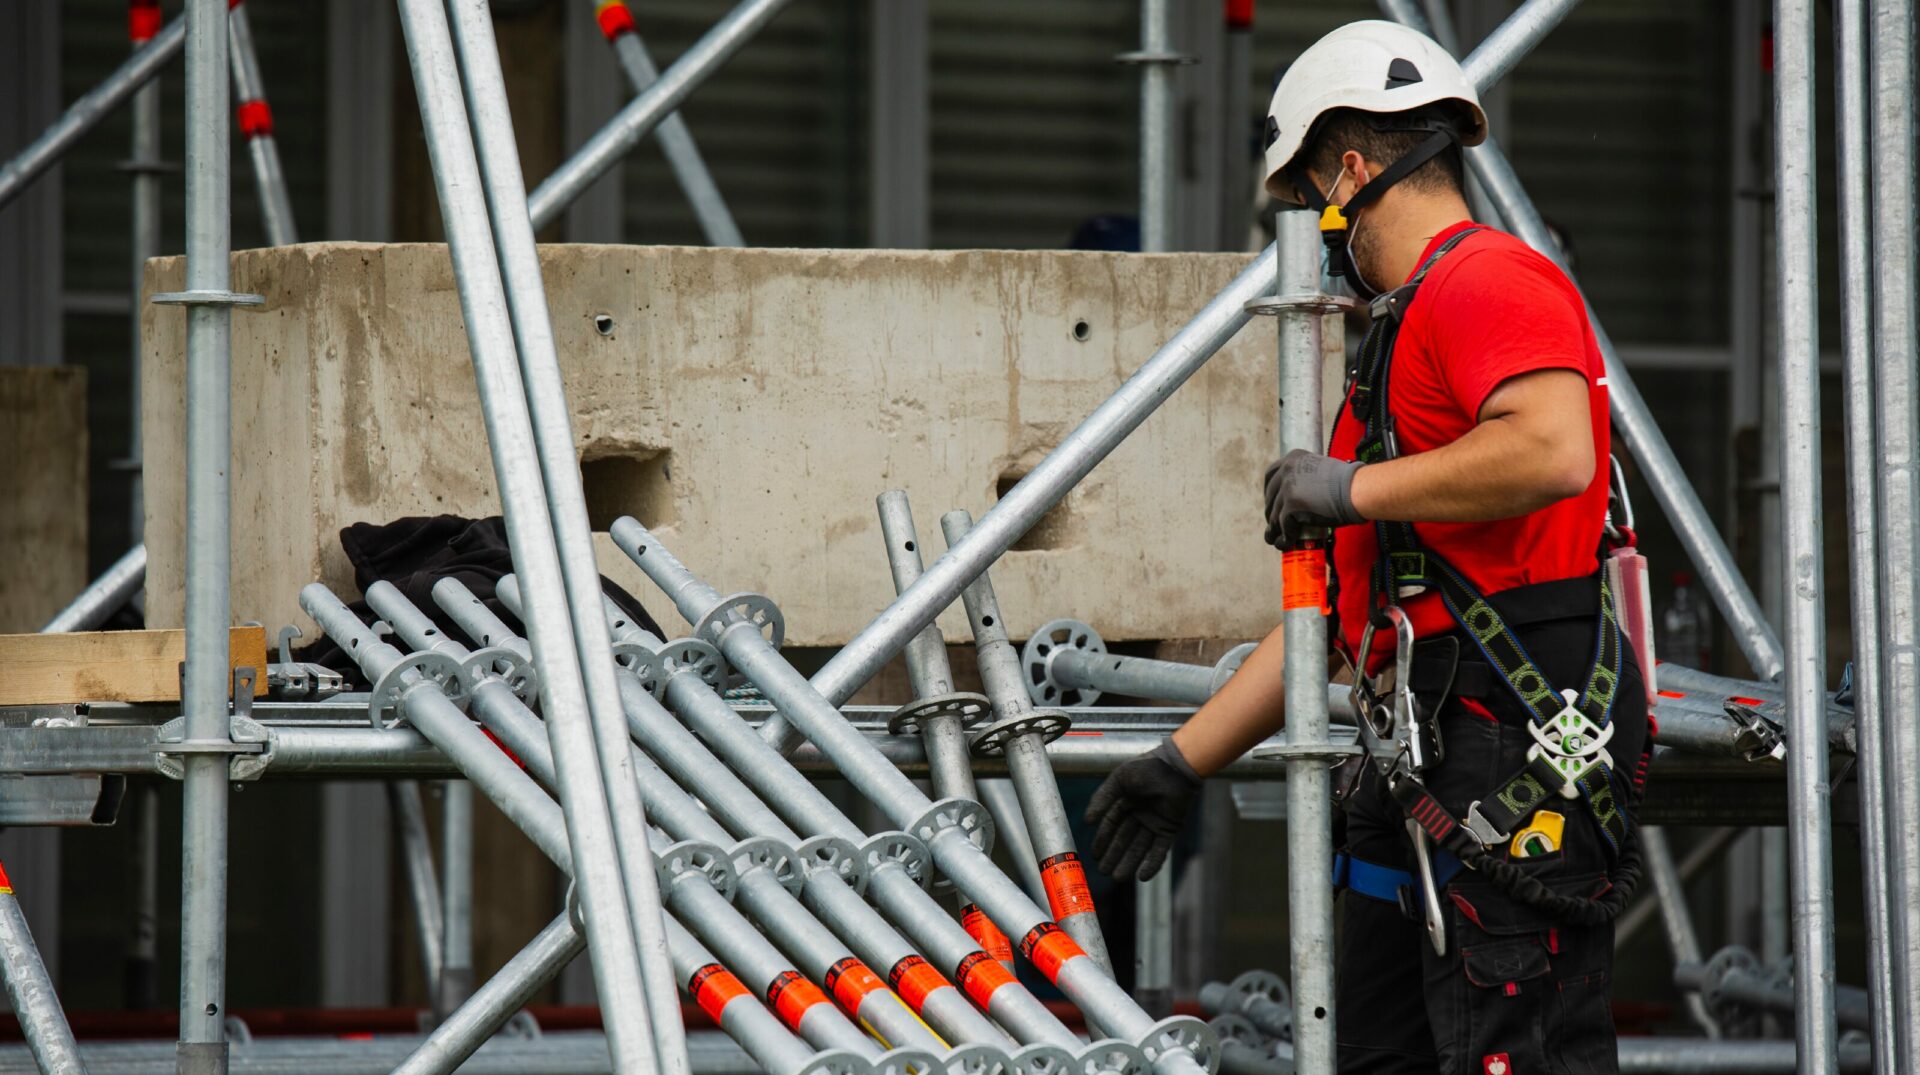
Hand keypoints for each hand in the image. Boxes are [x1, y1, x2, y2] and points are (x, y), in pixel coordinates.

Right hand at [1084, 738, 1200, 880]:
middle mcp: (1139, 814)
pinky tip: (1142, 876)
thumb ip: (1103, 799)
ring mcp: (1155, 823)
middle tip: (1103, 872)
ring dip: (1129, 863)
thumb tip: (1086, 820)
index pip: (1111, 826)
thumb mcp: (1119, 780)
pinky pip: (1160, 850)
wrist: (1177, 767)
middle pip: (1124, 840)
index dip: (1102, 841)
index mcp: (1125, 802)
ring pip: (1139, 848)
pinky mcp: (1170, 828)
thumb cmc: (1147, 768)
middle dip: (1113, 856)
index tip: (1094, 855)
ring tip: (1118, 877)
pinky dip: (1152, 863)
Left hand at [1263, 449, 1363, 547]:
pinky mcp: (1291, 506)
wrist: (1355, 489)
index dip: (1268, 491)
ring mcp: (1287, 488)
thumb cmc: (1347, 483)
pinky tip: (1287, 543)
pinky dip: (1285, 537)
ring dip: (1276, 529)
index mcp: (1293, 459)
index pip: (1270, 475)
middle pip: (1270, 496)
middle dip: (1272, 512)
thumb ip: (1306, 478)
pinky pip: (1283, 526)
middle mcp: (1286, 471)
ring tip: (1278, 539)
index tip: (1271, 501)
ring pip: (1274, 514)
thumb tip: (1299, 495)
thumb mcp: (1320, 470)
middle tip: (1277, 524)